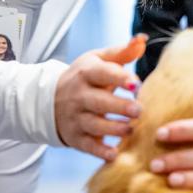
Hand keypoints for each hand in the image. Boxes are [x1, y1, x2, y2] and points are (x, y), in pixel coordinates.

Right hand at [55, 35, 145, 160]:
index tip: (136, 84)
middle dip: (119, 107)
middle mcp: (79, 95)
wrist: (49, 100)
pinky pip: (87, 146)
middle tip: (139, 110)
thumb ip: (122, 52)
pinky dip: (100, 151)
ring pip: (94, 124)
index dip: (119, 78)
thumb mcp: (98, 60)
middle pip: (99, 102)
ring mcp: (75, 117)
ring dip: (114, 128)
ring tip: (131, 129)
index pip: (102, 73)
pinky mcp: (75, 137)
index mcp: (86, 73)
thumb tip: (142, 38)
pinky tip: (114, 154)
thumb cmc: (86, 78)